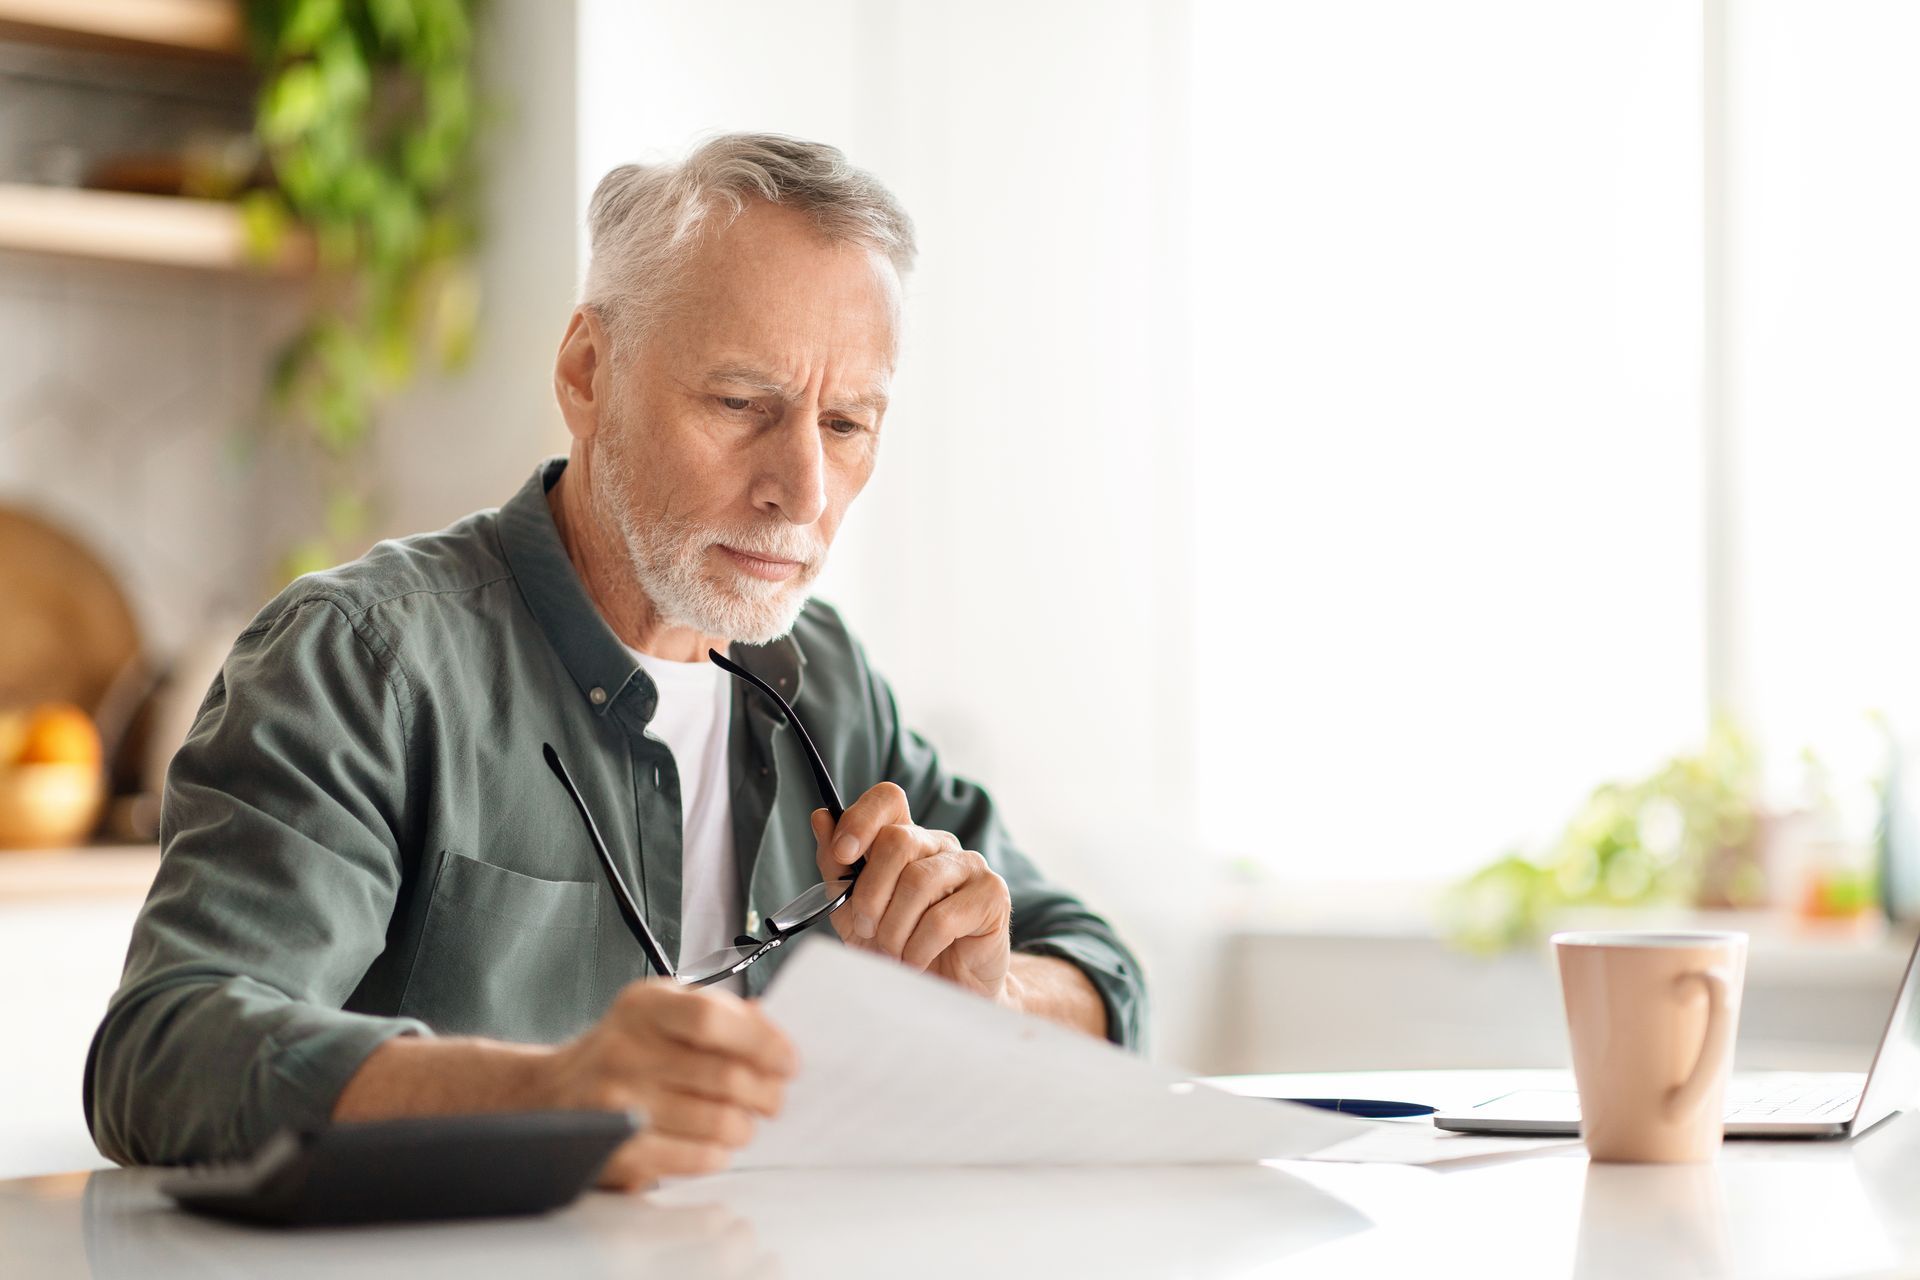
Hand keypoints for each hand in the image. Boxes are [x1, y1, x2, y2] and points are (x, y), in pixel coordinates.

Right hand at [542, 979, 795, 1189]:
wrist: (550, 1092)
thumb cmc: (622, 1050)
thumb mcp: (660, 1010)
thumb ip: (717, 1014)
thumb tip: (775, 1035)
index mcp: (644, 1007)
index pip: (712, 1018)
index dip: (761, 1042)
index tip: (787, 1060)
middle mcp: (625, 1050)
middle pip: (725, 1076)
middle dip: (766, 1093)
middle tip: (773, 1099)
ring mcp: (617, 1103)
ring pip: (717, 1122)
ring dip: (744, 1126)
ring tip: (742, 1123)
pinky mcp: (616, 1150)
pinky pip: (694, 1158)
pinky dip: (717, 1154)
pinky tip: (714, 1146)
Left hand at [811, 781, 1012, 1002]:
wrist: (941, 991)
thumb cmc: (899, 948)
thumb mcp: (854, 913)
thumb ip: (837, 869)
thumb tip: (821, 818)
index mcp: (906, 840)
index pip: (888, 799)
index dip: (861, 818)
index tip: (842, 854)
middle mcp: (939, 845)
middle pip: (897, 841)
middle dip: (870, 893)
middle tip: (867, 928)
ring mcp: (970, 866)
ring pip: (918, 881)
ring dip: (894, 928)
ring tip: (893, 952)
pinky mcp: (992, 895)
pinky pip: (943, 917)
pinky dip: (918, 947)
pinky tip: (916, 960)